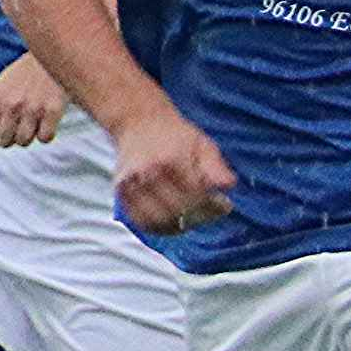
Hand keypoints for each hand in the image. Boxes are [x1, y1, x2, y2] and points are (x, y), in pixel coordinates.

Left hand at [0, 53, 66, 149]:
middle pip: (3, 140)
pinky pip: (45, 137)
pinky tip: (44, 125)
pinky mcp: (53, 111)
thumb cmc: (24, 72)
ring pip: (24, 141)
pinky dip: (44, 135)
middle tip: (13, 131)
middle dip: (6, 139)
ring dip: (26, 138)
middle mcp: (12, 105)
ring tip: (29, 127)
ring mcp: (33, 109)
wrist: (54, 55)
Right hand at [109, 107, 236, 234]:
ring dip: (182, 225)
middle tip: (212, 212)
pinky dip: (161, 228)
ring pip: (160, 221)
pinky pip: (142, 222)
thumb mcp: (202, 144)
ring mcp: (131, 185)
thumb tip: (228, 186)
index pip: (195, 195)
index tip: (225, 205)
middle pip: (178, 210)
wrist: (138, 122)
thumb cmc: (176, 135)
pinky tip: (176, 224)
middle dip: (200, 215)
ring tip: (195, 217)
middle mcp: (147, 173)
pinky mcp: (121, 193)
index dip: (213, 205)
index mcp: (169, 160)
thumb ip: (216, 166)